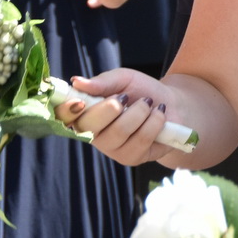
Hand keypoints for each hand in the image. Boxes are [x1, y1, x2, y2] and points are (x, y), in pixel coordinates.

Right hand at [53, 69, 176, 165]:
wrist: (173, 104)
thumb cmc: (142, 91)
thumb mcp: (123, 79)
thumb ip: (102, 81)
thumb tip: (77, 81)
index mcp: (85, 113)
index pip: (63, 116)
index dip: (67, 111)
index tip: (81, 101)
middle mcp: (93, 134)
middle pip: (89, 126)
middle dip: (111, 107)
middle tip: (127, 97)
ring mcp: (111, 149)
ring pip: (118, 132)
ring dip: (139, 112)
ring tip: (148, 104)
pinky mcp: (131, 158)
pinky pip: (140, 140)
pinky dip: (154, 121)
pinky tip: (158, 115)